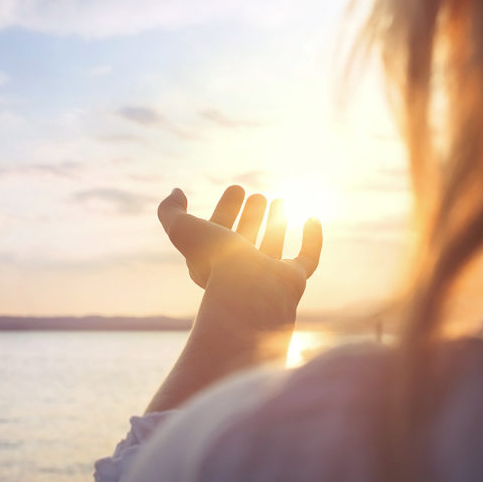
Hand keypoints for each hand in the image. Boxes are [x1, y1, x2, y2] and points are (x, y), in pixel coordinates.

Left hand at [157, 185, 321, 306]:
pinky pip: (307, 258)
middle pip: (246, 240)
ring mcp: (268, 277)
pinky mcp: (294, 280)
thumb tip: (177, 192)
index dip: (226, 209)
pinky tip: (312, 218)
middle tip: (257, 196)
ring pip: (273, 247)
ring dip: (276, 223)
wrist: (250, 293)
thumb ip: (170, 210)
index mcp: (213, 262)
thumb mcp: (182, 229)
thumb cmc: (215, 262)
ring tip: (280, 200)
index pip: (220, 232)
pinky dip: (312, 239)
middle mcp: (241, 271)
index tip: (236, 188)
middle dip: (251, 216)